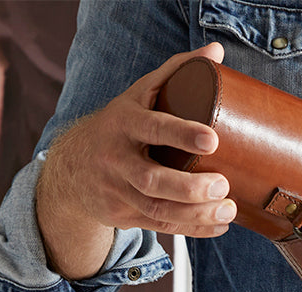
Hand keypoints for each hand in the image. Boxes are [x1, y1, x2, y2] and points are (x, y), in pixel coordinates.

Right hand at [37, 43, 236, 277]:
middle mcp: (117, 158)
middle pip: (152, 180)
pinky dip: (194, 229)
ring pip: (158, 210)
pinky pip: (162, 227)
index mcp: (123, 122)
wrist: (73, 168)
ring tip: (228, 210)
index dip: (181, 134)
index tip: (212, 139)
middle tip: (222, 185)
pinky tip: (219, 225)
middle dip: (190, 187)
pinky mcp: (126, 215)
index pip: (151, 128)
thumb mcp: (139, 96)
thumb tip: (216, 53)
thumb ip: (175, 74)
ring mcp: (120, 190)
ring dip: (197, 213)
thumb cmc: (120, 127)